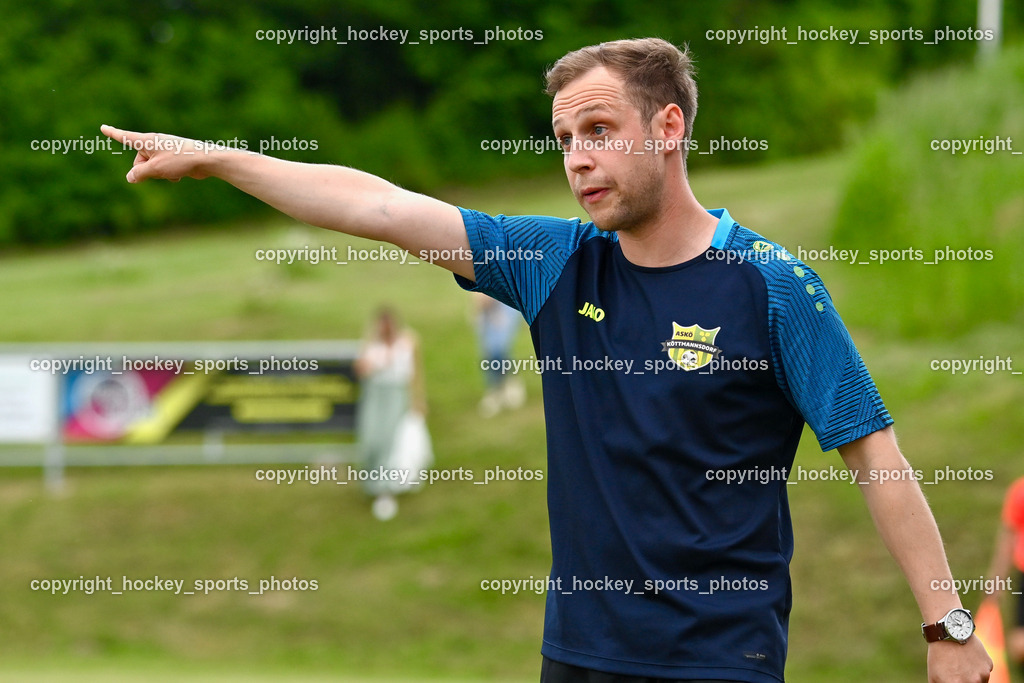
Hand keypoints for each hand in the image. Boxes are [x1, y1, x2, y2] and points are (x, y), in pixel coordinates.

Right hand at [99, 125, 215, 182]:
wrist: (205, 160)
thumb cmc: (179, 160)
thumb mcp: (155, 169)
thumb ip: (139, 173)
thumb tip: (130, 178)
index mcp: (147, 140)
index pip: (125, 137)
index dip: (113, 134)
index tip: (103, 128)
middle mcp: (154, 144)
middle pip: (139, 161)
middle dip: (145, 171)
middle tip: (159, 171)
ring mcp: (164, 151)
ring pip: (152, 168)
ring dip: (159, 174)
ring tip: (173, 170)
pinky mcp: (173, 159)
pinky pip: (163, 170)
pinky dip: (168, 175)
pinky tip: (179, 175)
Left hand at [927, 637, 991, 681]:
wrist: (948, 633)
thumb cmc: (938, 656)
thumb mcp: (934, 677)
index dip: (955, 682)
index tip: (954, 679)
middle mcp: (973, 682)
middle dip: (965, 681)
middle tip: (958, 672)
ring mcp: (983, 673)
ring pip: (981, 681)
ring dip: (974, 677)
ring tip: (961, 665)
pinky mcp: (989, 665)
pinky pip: (985, 671)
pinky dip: (978, 667)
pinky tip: (968, 658)